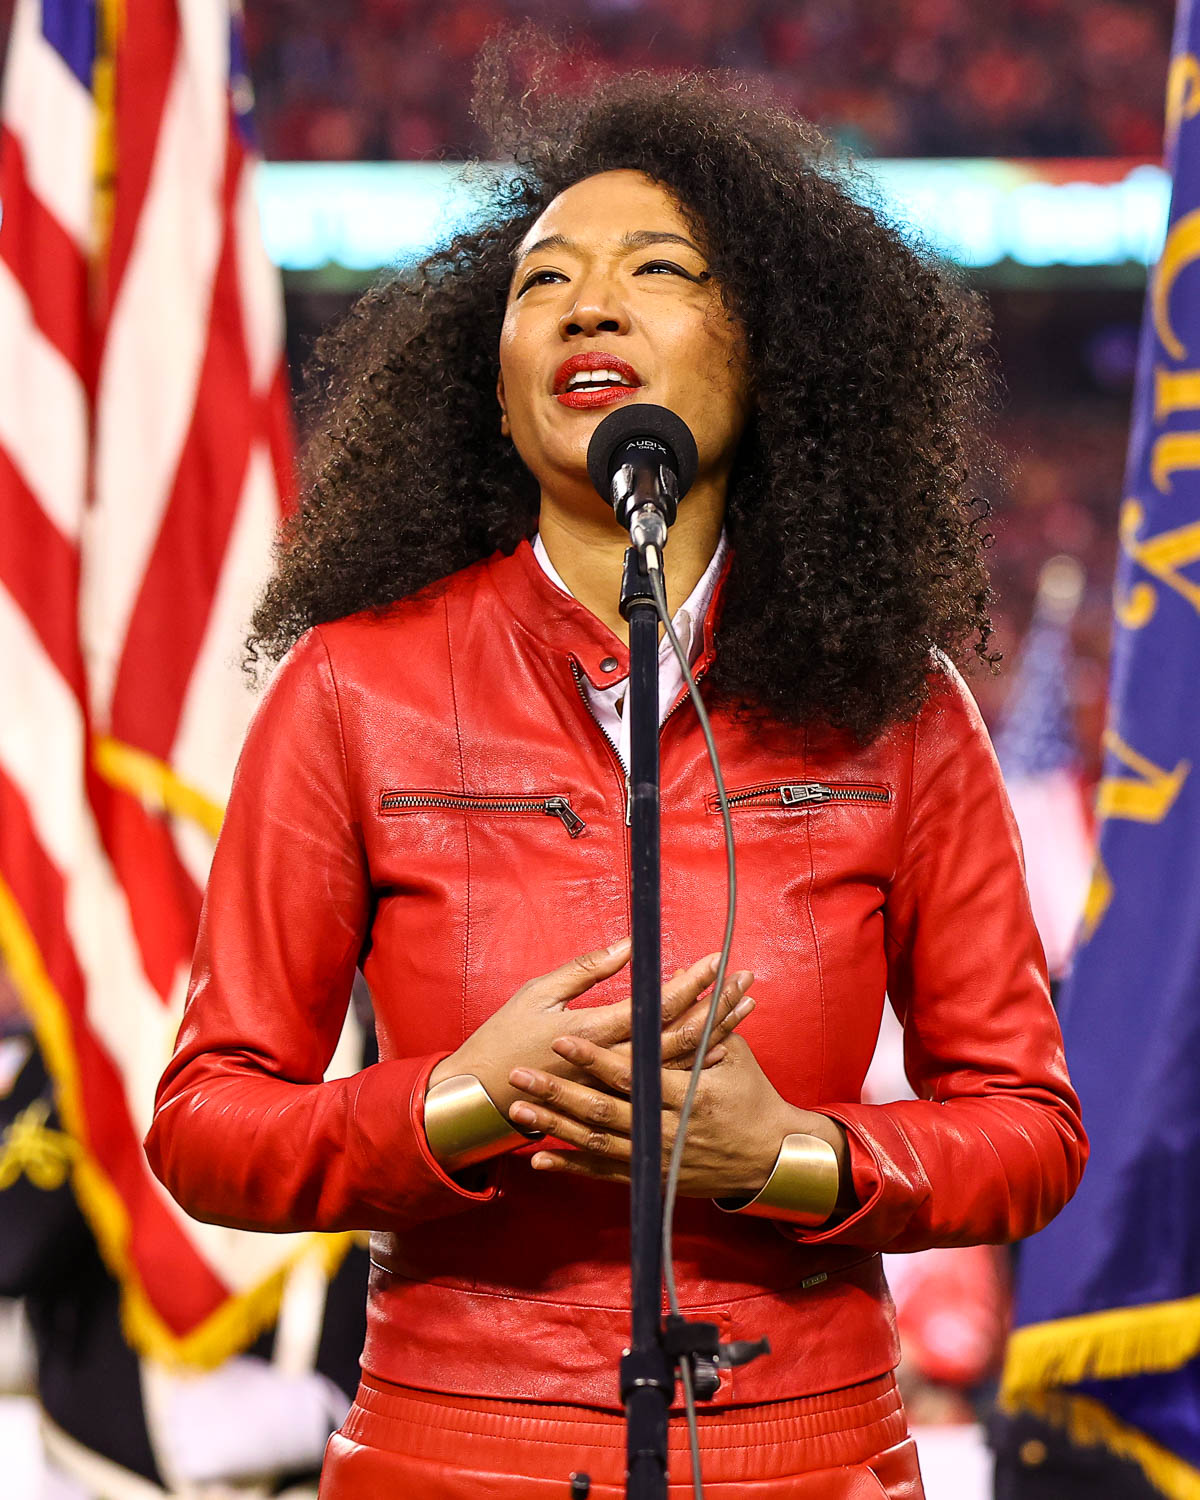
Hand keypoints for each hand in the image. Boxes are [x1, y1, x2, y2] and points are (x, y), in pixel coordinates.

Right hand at [428, 941, 755, 1120]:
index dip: (690, 981)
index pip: (656, 1004)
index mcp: (595, 1032)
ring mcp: (618, 1088)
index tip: (717, 960)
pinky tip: (720, 1047)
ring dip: (717, 1032)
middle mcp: (614, 1063)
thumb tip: (627, 947)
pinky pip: (667, 1083)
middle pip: (681, 1033)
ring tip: (745, 1007)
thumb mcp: (539, 994)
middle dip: (717, 1004)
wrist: (484, 1099)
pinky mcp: (617, 1102)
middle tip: (745, 980)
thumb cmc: (506, 1040)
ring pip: (681, 1060)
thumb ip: (585, 970)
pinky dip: (697, 1062)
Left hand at [509, 1032, 847, 1201]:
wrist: (769, 1156)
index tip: (561, 1040)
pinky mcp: (652, 1177)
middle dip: (558, 1092)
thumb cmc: (751, 1096)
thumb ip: (704, 1020)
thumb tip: (680, 973)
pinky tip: (538, 1156)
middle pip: (604, 1110)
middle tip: (520, 1073)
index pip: (633, 1074)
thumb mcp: (735, 1053)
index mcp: (689, 1094)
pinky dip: (571, 1166)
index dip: (595, 1058)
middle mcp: (669, 1130)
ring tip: (519, 1108)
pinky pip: (604, 1173)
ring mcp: (658, 1158)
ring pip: (597, 1143)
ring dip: (555, 1125)